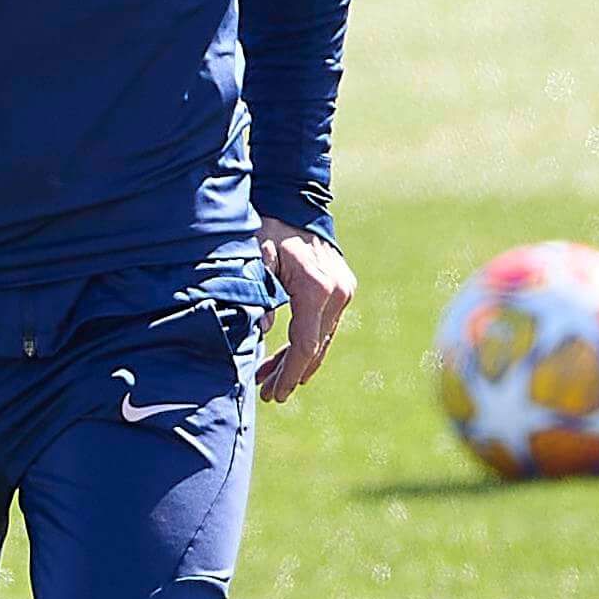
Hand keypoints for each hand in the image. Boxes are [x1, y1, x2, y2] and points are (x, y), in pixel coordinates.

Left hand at [253, 216, 356, 403]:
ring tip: (270, 381)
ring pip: (321, 340)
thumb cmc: (268, 230)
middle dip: (290, 373)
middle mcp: (337, 292)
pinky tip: (285, 359)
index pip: (306, 344)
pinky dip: (304, 343)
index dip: (289, 372)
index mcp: (316, 288)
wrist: (295, 204)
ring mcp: (343, 291)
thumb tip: (260, 332)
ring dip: (296, 362)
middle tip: (268, 394)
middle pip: (315, 347)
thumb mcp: (254, 260)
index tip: (275, 393)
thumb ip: (256, 295)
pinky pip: (323, 326)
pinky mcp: (342, 290)